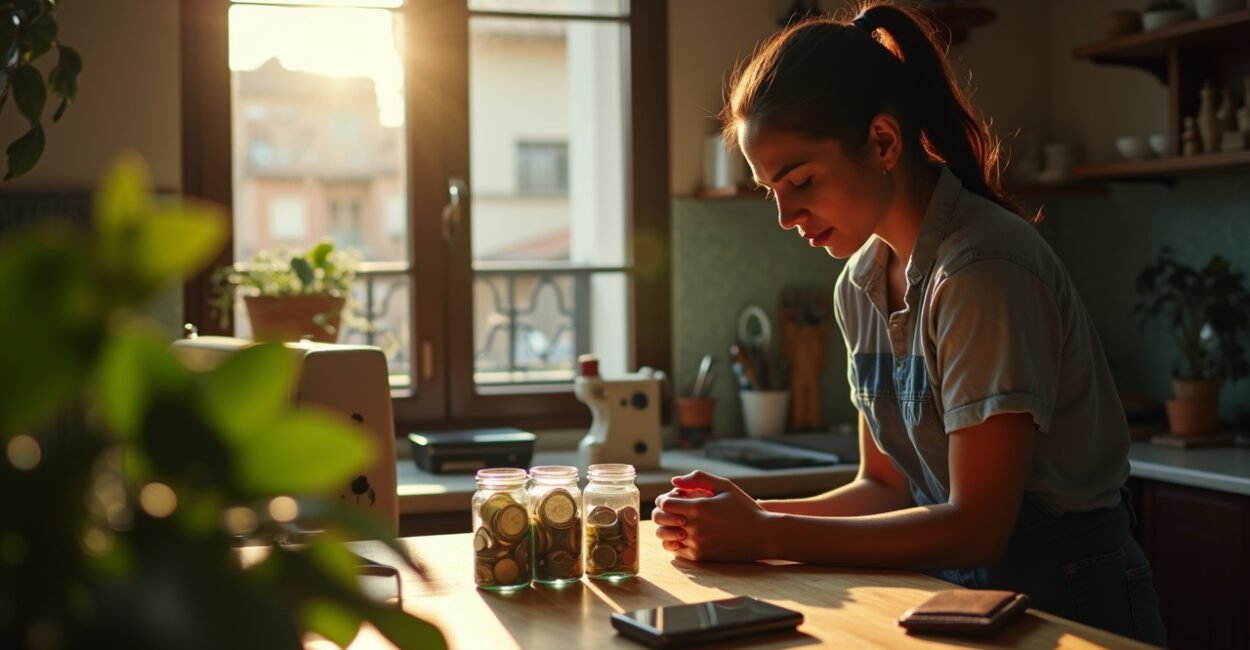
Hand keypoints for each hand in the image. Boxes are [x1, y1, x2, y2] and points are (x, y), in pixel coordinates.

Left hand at [652, 470, 774, 561]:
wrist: (763, 535)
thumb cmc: (744, 508)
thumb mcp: (725, 486)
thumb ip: (698, 479)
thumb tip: (674, 481)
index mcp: (698, 508)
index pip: (664, 504)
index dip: (662, 499)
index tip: (669, 498)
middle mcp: (694, 527)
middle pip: (659, 520)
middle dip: (660, 513)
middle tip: (668, 511)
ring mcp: (696, 544)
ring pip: (664, 537)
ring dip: (665, 528)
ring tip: (675, 524)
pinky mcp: (700, 557)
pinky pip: (676, 550)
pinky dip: (674, 542)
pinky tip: (684, 535)